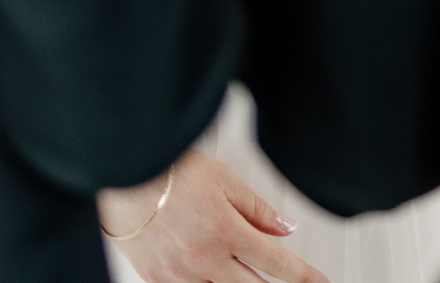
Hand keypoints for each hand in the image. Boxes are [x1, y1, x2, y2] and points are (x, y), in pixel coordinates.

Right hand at [101, 150, 328, 282]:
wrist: (121, 173)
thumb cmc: (167, 169)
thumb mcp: (222, 179)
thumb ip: (256, 208)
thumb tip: (284, 228)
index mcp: (226, 232)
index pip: (276, 264)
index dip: (303, 277)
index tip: (318, 282)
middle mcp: (205, 260)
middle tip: (283, 280)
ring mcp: (179, 275)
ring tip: (237, 269)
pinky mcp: (156, 279)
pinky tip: (207, 272)